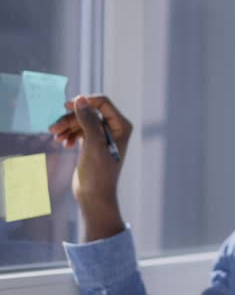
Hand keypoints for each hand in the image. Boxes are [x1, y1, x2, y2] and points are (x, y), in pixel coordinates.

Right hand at [49, 95, 132, 241]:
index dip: (84, 102)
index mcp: (122, 126)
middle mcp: (115, 128)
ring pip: (82, 121)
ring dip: (67, 127)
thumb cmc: (98, 172)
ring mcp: (104, 135)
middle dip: (71, 119)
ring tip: (56, 137)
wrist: (94, 195)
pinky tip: (64, 144)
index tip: (65, 106)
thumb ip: (88, 120)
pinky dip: (70, 134)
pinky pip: (79, 130)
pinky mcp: (93, 143)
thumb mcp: (93, 143)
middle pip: (89, 112)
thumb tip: (81, 99)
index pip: (103, 103)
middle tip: (53, 129)